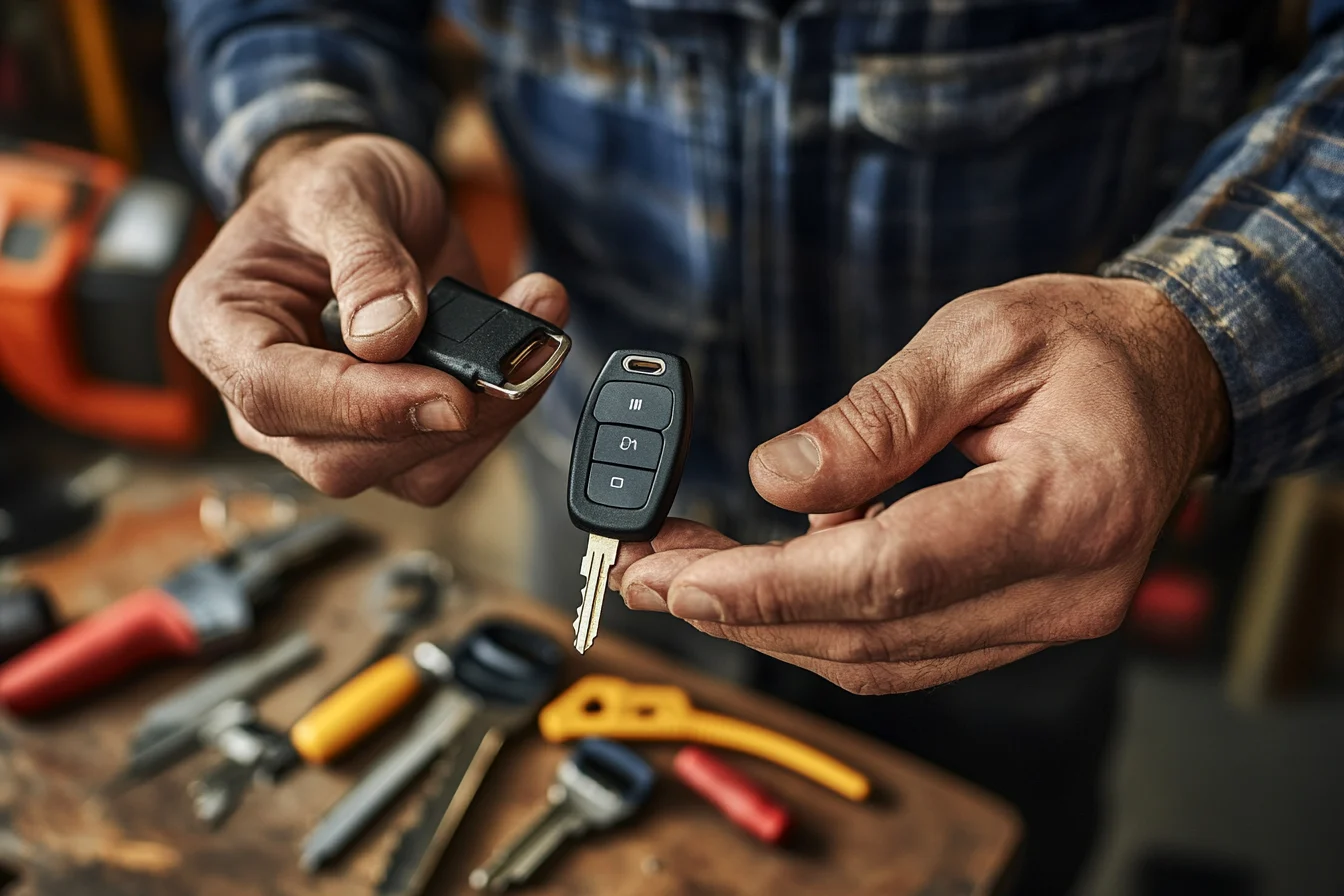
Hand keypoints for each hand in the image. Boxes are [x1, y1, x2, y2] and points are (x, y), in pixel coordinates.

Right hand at [170, 133, 567, 503]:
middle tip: (520, 356)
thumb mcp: (345, 189)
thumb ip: (365, 259)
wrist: (365, 202)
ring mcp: (324, 426)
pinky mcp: (385, 436)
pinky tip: (524, 359)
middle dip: (442, 420)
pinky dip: (499, 419)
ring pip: (404, 473)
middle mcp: (263, 396)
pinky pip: (443, 459)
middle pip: (341, 459)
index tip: (450, 393)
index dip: (366, 406)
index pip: (277, 396)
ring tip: (535, 343)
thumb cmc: (331, 188)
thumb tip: (387, 337)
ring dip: (487, 422)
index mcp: (222, 330)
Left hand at [614, 275, 1228, 693]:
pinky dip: (824, 621)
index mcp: (1063, 508)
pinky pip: (905, 648)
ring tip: (681, 574)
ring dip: (771, 624)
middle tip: (646, 573)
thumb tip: (775, 481)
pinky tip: (766, 577)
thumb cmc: (1087, 344)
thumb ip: (877, 418)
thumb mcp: (980, 339)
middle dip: (744, 609)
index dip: (771, 584)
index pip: (891, 574)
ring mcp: (1047, 621)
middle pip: (872, 632)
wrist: (1172, 379)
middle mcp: (1062, 591)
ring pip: (880, 657)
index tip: (677, 574)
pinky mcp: (1022, 623)